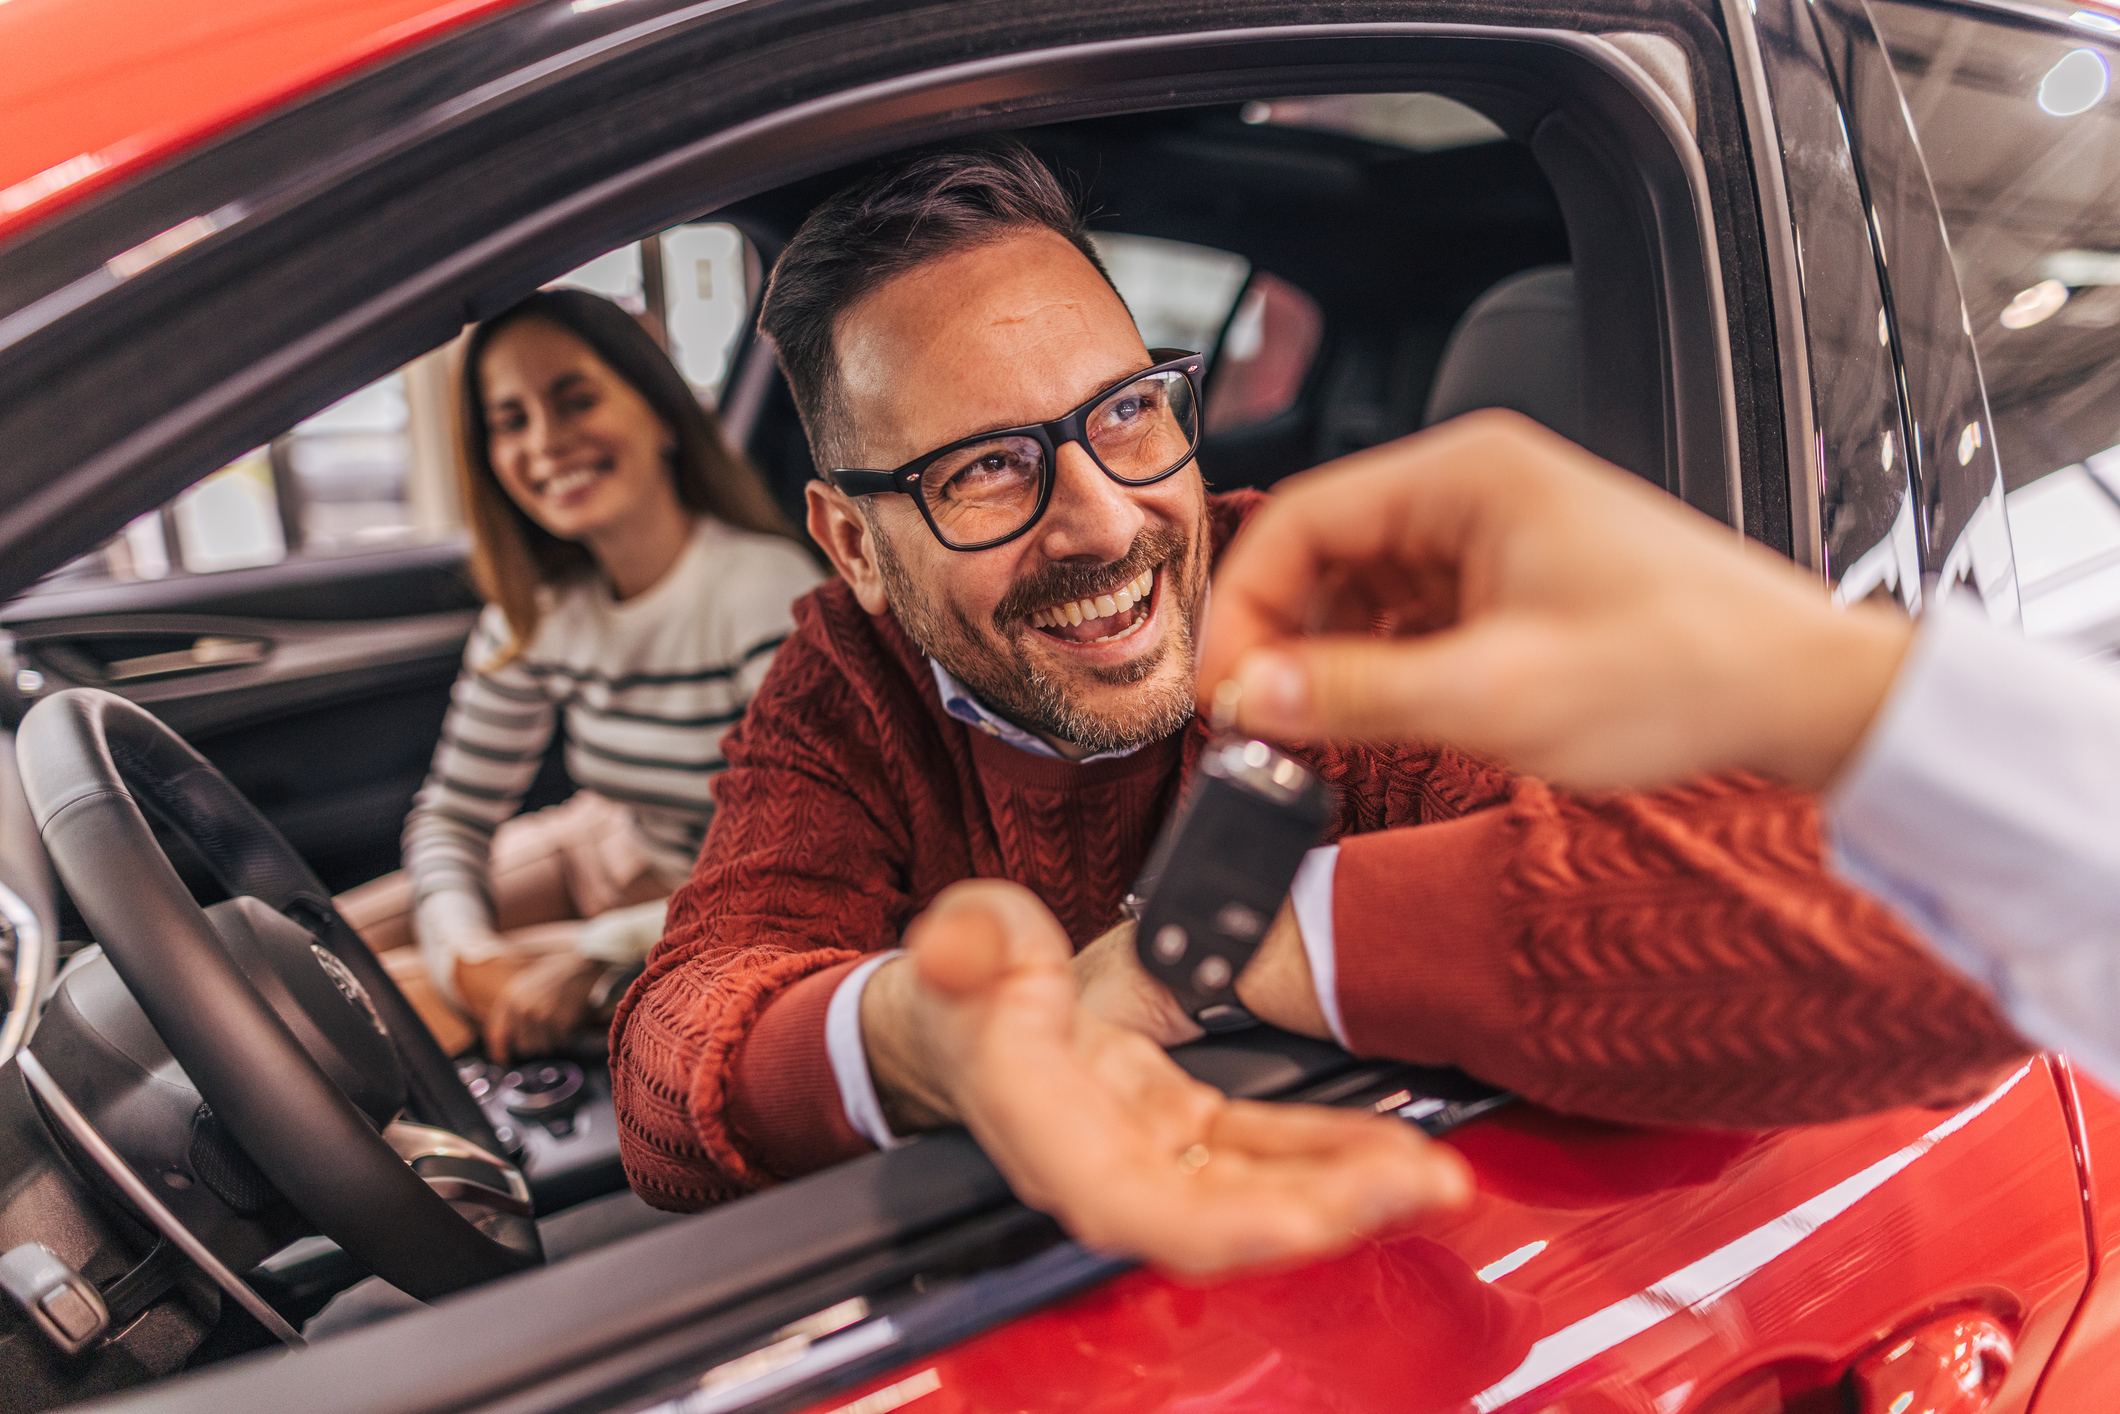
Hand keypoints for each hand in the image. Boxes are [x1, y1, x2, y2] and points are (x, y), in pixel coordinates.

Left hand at [478, 951, 603, 1062]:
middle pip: (524, 1047)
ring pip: (544, 1047)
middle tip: (545, 1033)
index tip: (505, 1061)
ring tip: (558, 1021)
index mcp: (509, 999)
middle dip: (535, 1044)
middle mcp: (523, 1010)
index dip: (499, 1052)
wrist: (580, 964)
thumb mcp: (523, 986)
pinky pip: (562, 1041)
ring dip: (552, 1040)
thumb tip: (505, 1040)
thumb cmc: (552, 975)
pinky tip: (569, 1018)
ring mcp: (543, 1016)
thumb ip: (511, 1010)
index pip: (497, 1035)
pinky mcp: (562, 1021)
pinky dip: (567, 1035)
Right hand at [872, 881, 1472, 1275]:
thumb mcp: (965, 938)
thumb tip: (966, 948)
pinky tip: (1391, 1149)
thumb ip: (968, 942)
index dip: (1220, 1223)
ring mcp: (1152, 1150)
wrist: (965, 1013)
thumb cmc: (966, 983)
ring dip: (1346, 1189)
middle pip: (1218, 1217)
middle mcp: (1104, 1161)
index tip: (1305, 1219)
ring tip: (1432, 1176)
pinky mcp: (1185, 1128)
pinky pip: (1265, 1150)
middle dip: (1321, 1209)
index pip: (1131, 1202)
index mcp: (1046, 1127)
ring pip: (1255, 1191)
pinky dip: (1330, 1152)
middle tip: (1417, 1183)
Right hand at [1197, 410, 1913, 791]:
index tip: (1223, 684)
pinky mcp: (1517, 584)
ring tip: (1310, 730)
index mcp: (1466, 477)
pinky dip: (1380, 666)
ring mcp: (1497, 536)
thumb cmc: (1685, 668)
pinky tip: (1372, 718)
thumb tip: (1252, 695)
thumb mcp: (1496, 695)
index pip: (1300, 519)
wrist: (1801, 693)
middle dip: (1281, 636)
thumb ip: (1357, 695)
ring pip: (1365, 588)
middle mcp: (1476, 490)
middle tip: (1257, 718)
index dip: (1243, 606)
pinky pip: (1412, 616)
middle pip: (1325, 551)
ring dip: (1329, 657)